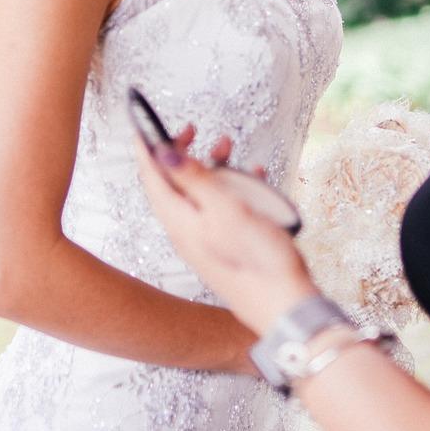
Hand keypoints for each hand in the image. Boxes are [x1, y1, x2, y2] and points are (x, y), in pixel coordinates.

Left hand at [135, 129, 319, 336]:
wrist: (285, 308)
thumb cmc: (259, 261)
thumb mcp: (226, 210)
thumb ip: (194, 178)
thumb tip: (161, 151)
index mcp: (180, 221)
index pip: (152, 177)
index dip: (147, 146)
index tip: (144, 122)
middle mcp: (187, 230)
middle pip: (173, 183)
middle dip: (180, 152)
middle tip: (192, 129)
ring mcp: (206, 239)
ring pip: (200, 193)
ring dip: (211, 166)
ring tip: (229, 145)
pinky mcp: (226, 245)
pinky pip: (222, 207)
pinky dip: (233, 187)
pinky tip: (254, 176)